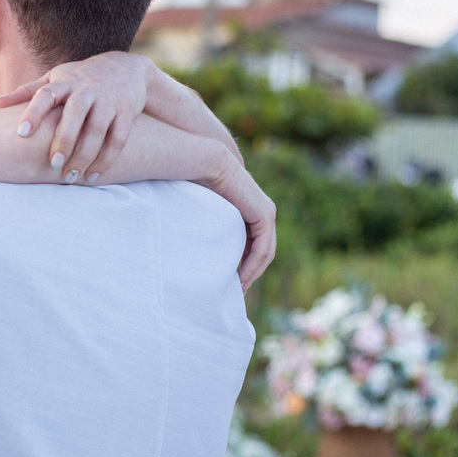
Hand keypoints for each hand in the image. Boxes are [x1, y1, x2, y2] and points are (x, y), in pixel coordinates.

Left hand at [0, 52, 148, 183]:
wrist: (126, 69)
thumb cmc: (80, 78)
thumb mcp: (55, 78)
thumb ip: (28, 92)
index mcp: (65, 82)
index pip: (46, 94)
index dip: (33, 112)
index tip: (21, 133)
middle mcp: (87, 89)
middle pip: (76, 113)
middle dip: (65, 138)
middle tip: (53, 163)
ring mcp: (108, 100)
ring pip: (98, 128)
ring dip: (85, 154)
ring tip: (71, 176)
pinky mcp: (126, 112)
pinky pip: (119, 138)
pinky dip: (107, 158)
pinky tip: (93, 176)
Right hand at [196, 157, 276, 291]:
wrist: (205, 162)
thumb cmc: (197, 181)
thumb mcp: (205, 210)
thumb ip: (208, 224)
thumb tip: (191, 241)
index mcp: (249, 210)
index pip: (252, 245)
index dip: (243, 266)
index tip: (229, 284)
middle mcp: (263, 212)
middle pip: (261, 253)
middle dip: (249, 275)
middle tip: (236, 294)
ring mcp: (266, 213)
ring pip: (264, 254)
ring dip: (252, 275)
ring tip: (237, 291)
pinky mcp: (265, 215)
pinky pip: (262, 249)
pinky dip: (252, 267)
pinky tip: (240, 279)